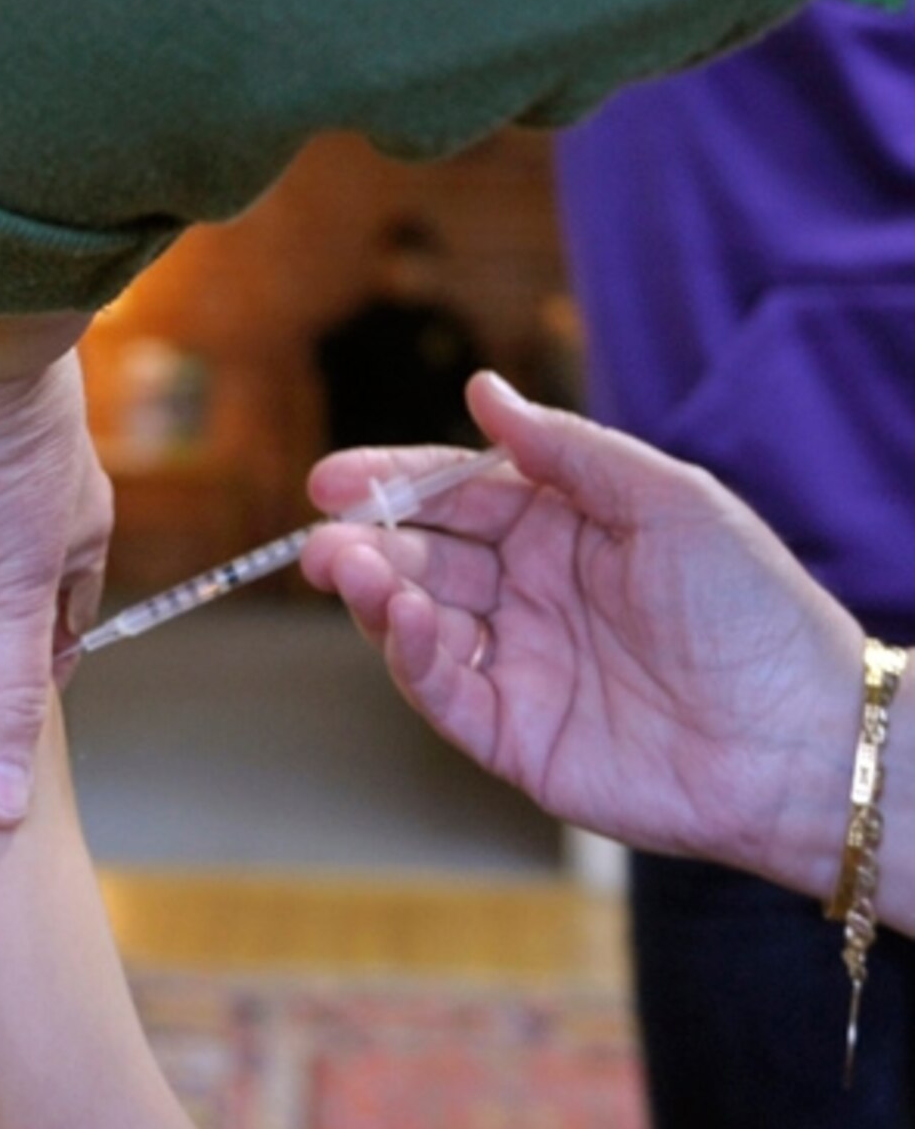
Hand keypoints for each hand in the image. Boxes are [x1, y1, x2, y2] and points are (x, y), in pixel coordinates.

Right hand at [301, 371, 861, 896]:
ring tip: (346, 569)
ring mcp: (518, 666)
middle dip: (364, 542)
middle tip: (323, 538)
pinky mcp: (512, 736)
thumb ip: (568, 449)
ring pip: (415, 621)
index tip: (332, 479)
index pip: (457, 495)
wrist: (806, 739)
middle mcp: (529, 595)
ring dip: (373, 593)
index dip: (392, 482)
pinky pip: (441, 691)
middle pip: (422, 557)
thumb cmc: (755, 610)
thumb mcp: (669, 500)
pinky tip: (399, 620)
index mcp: (563, 531)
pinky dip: (407, 655)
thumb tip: (483, 389)